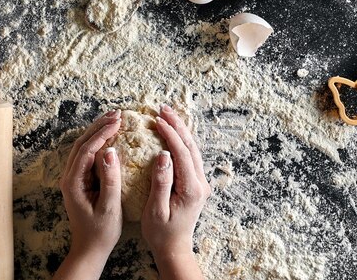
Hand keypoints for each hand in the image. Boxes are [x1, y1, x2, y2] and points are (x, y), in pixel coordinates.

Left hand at [53, 110, 122, 279]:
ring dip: (97, 131)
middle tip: (118, 113)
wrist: (89, 248)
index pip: (87, 149)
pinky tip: (110, 136)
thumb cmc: (101, 231)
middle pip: (81, 143)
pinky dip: (98, 142)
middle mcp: (69, 177)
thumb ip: (110, 179)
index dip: (103, 133)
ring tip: (114, 118)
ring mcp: (73, 178)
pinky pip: (87, 155)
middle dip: (99, 126)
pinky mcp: (79, 180)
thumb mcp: (109, 207)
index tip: (119, 121)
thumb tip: (111, 151)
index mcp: (74, 182)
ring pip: (83, 146)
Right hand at [141, 105, 210, 279]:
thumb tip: (163, 155)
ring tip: (167, 114)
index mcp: (191, 189)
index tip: (156, 120)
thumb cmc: (161, 233)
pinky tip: (173, 132)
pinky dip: (182, 140)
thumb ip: (161, 182)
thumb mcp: (156, 211)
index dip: (170, 135)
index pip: (182, 154)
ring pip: (192, 149)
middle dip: (177, 125)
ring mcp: (200, 183)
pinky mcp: (196, 183)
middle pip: (191, 146)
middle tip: (162, 109)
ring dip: (180, 130)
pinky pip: (190, 156)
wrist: (174, 248)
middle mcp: (200, 183)